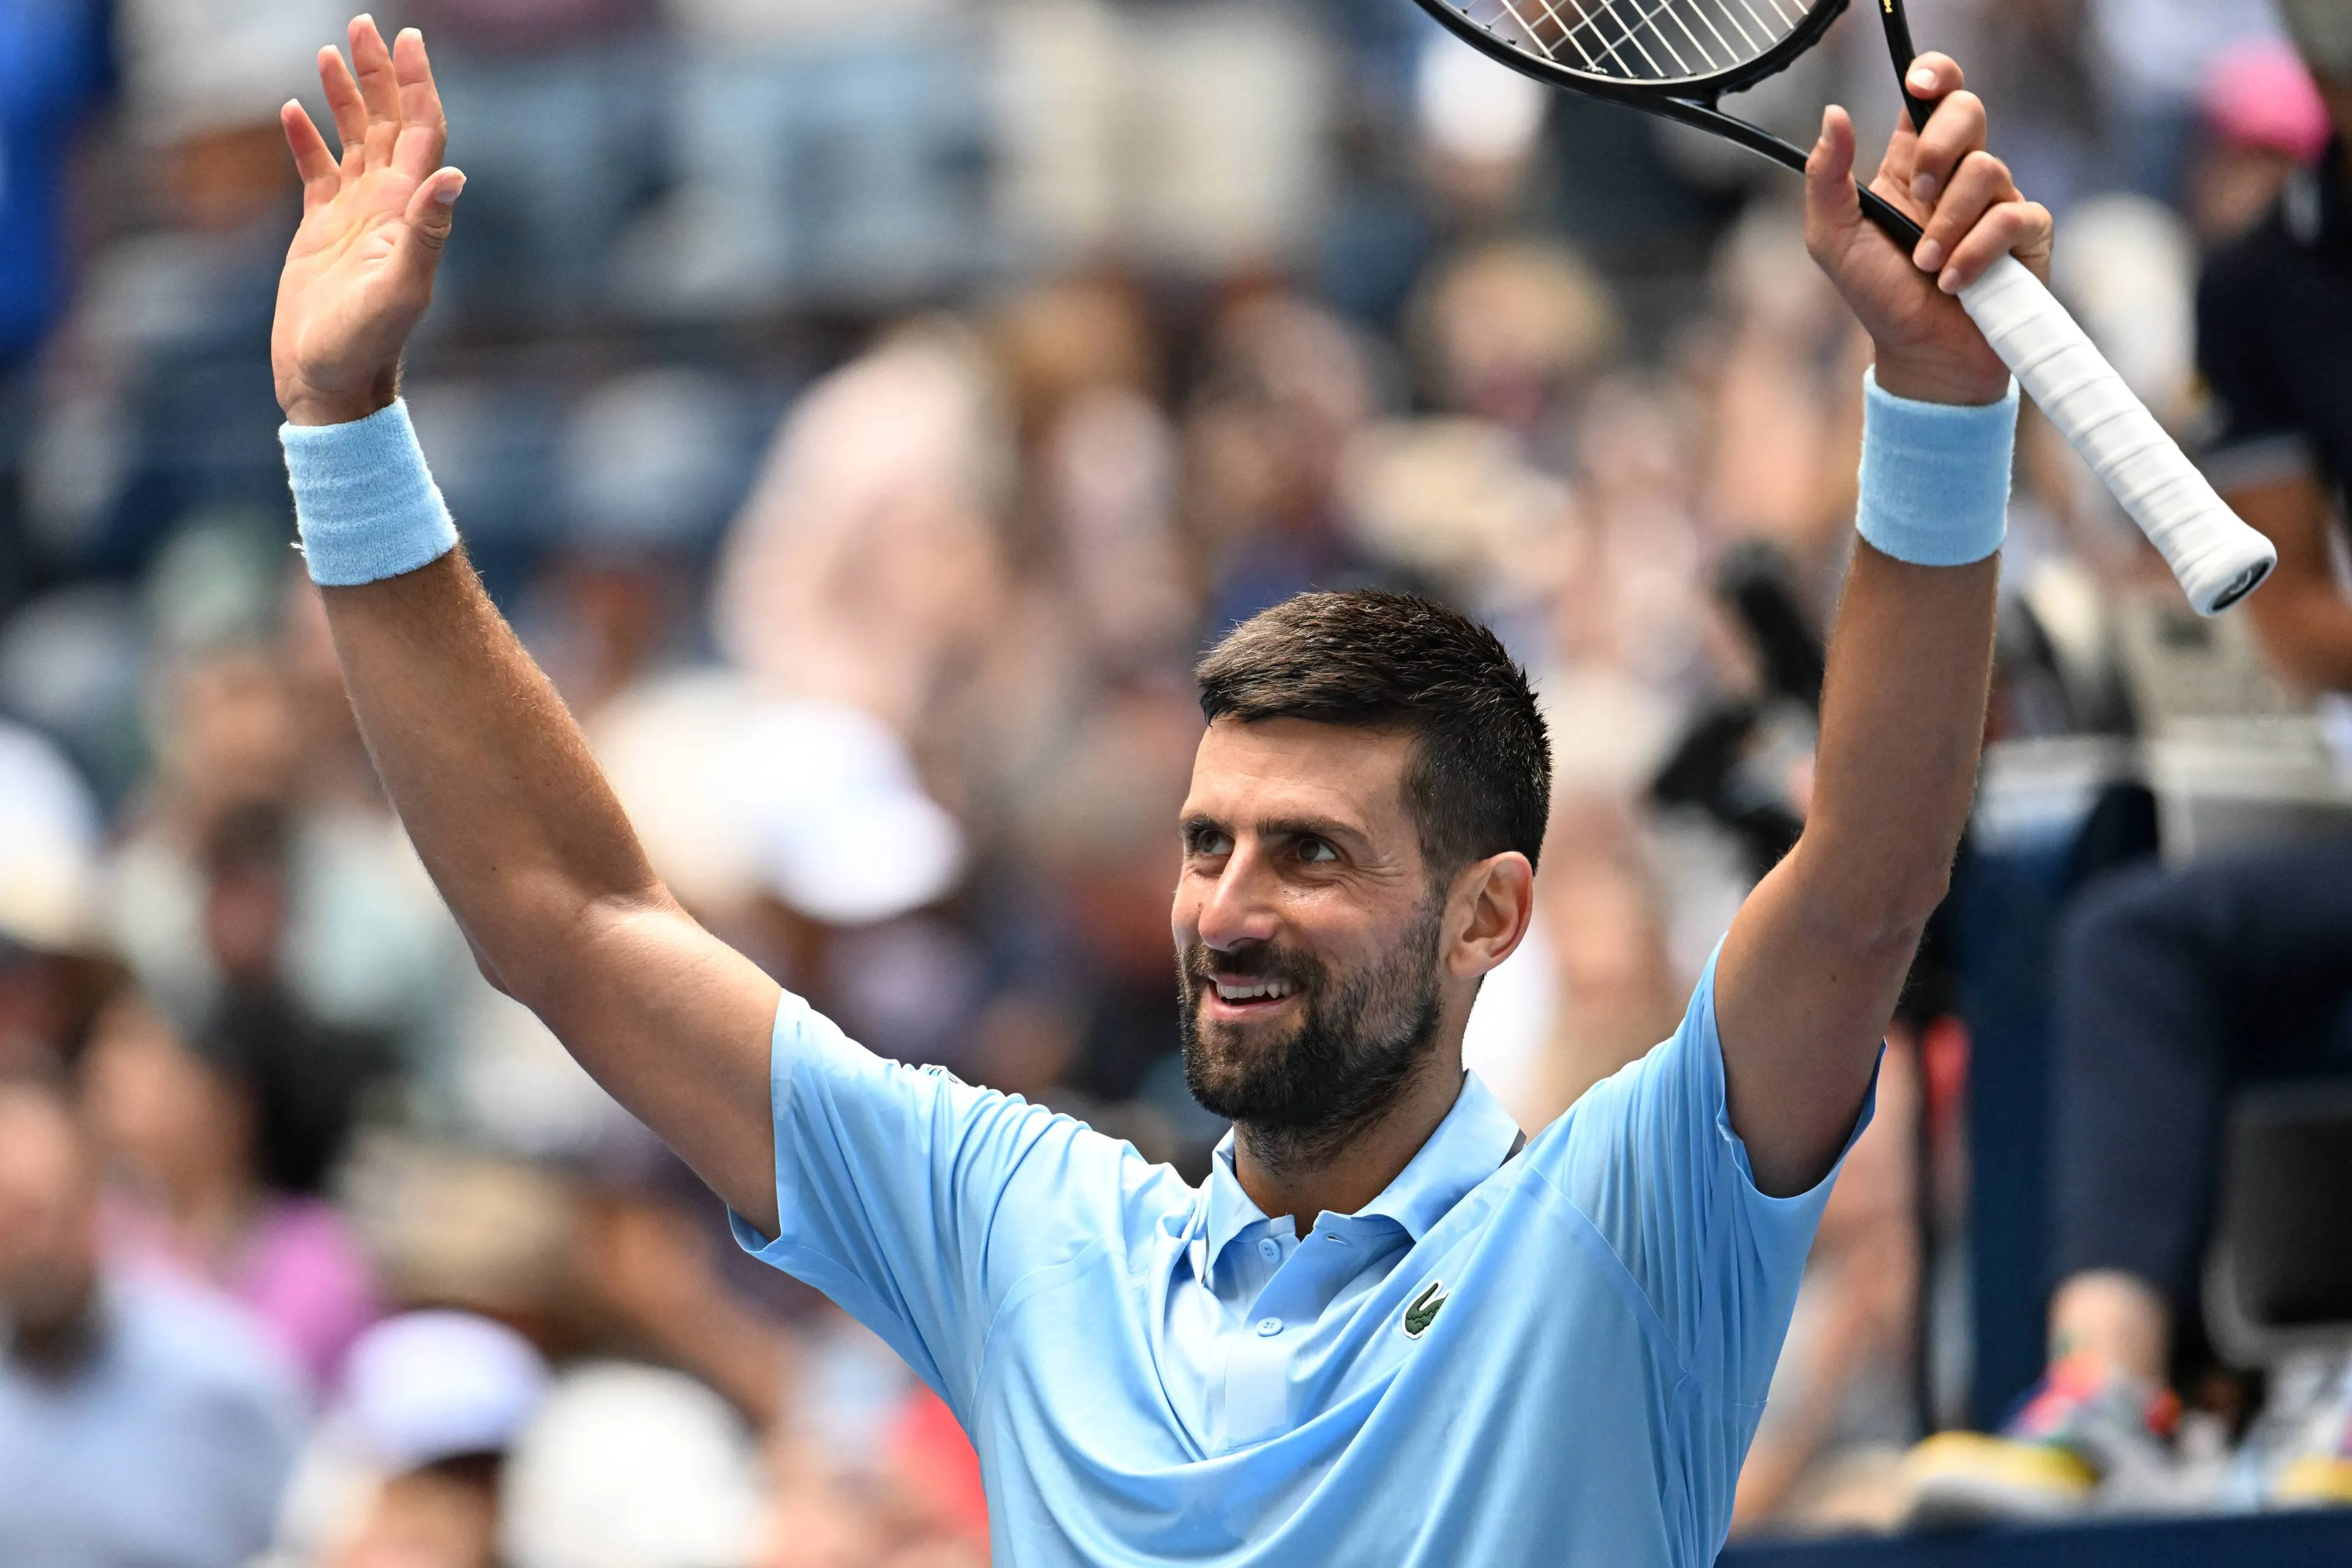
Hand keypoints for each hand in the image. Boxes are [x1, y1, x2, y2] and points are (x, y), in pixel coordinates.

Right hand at [272, 18, 461, 426]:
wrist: (331, 382)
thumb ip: (426, 232)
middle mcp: (387, 206)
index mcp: (409, 211)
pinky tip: (292, 110)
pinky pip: (316, 172)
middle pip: (390, 124)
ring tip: (330, 52)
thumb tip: (453, 176)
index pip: (422, 133)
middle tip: (366, 25)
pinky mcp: (320, 231)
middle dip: (381, 75)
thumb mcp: (400, 288)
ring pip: (354, 141)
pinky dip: (305, 140)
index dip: (418, 85)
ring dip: (346, 97)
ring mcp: (354, 216)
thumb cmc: (367, 345)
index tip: (410, 39)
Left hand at [1803, 54, 2052, 406]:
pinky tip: (1954, 283)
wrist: (1921, 357)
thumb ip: (1826, 179)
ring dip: (1948, 225)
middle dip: (1941, 146)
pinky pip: (2011, 218)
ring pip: (1987, 170)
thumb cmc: (1878, 297)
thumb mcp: (1832, 239)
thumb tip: (1833, 114)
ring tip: (1926, 266)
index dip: (1933, 76)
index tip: (1918, 83)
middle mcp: (1958, 176)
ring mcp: (1997, 201)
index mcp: (1912, 167)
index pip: (1931, 100)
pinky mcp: (2028, 234)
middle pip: (1968, 111)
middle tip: (1918, 194)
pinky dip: (1975, 253)